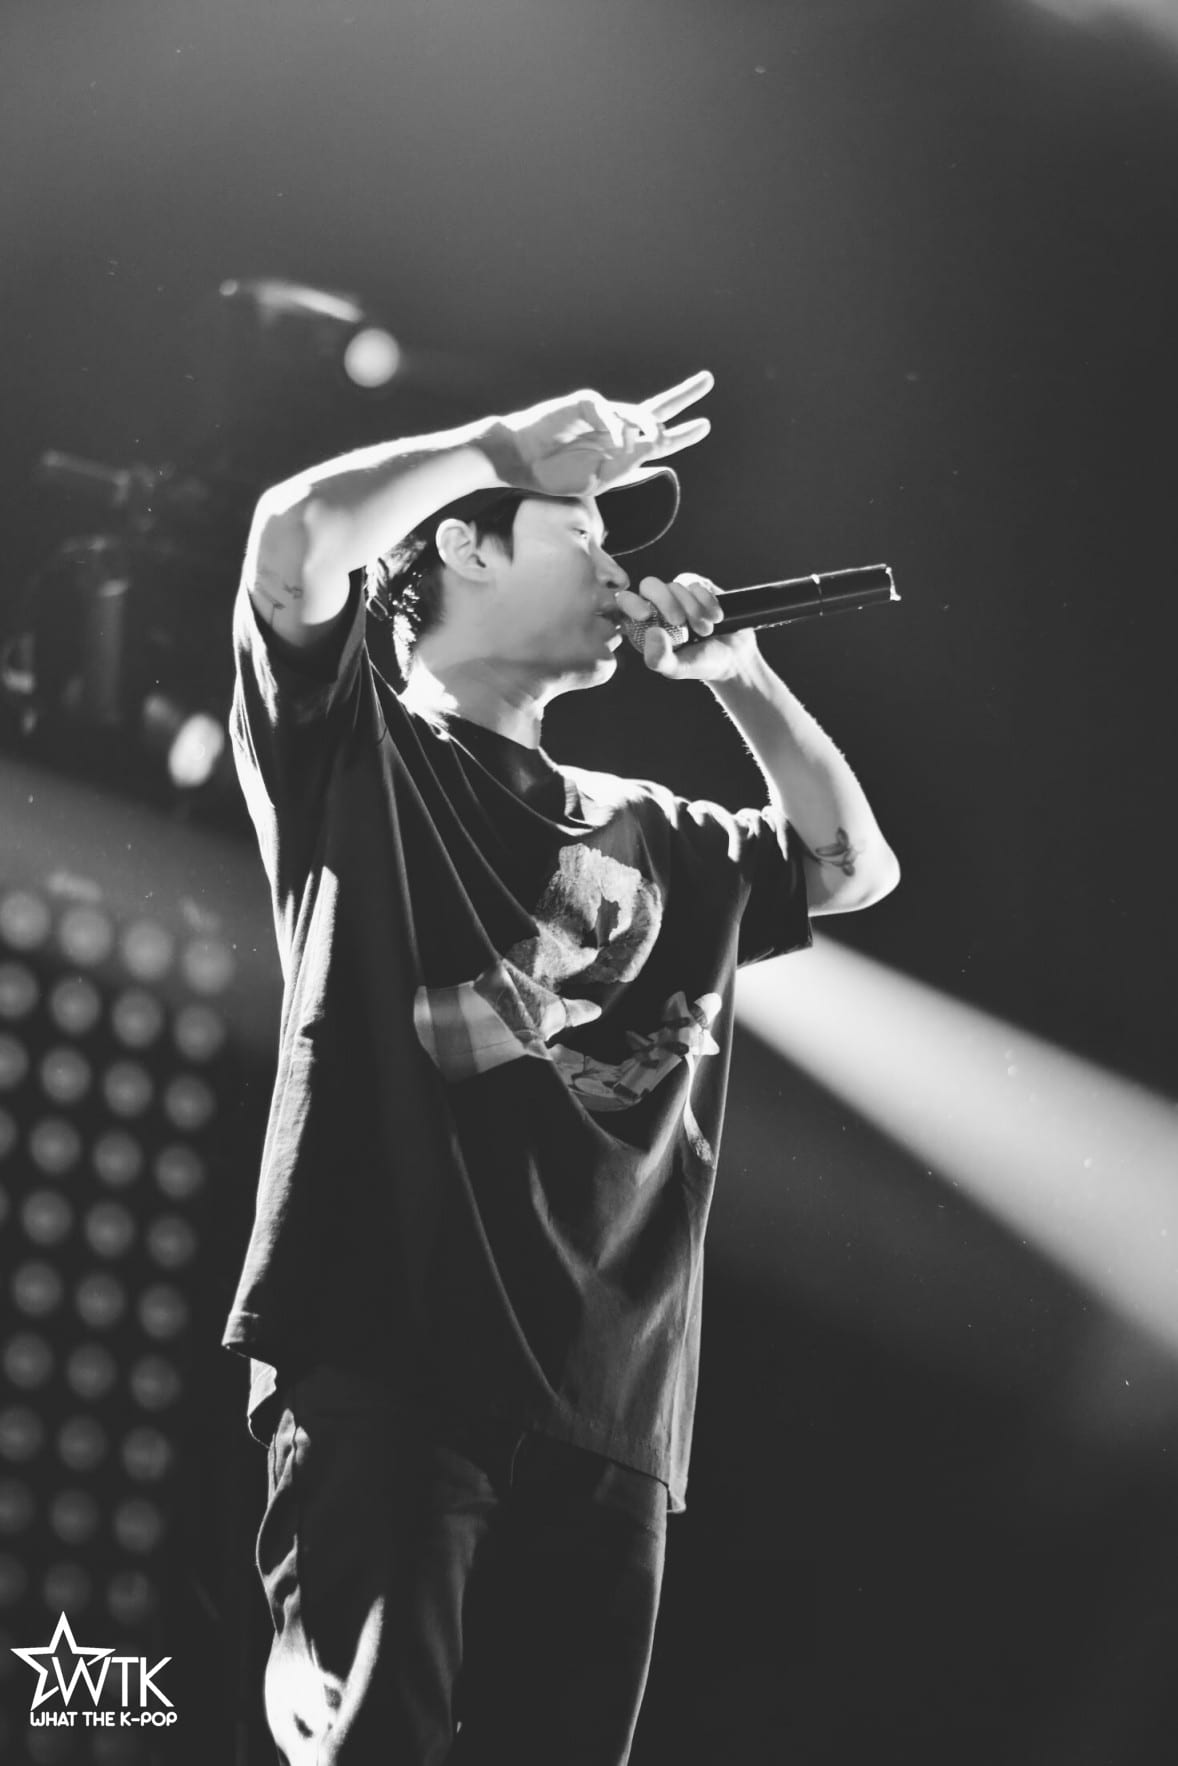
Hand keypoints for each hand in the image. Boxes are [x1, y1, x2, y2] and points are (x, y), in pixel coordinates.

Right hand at [480, 370, 713, 497]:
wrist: (518, 462)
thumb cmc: (552, 475)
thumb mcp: (596, 481)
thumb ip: (625, 467)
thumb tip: (650, 447)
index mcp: (620, 449)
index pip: (657, 439)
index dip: (682, 433)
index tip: (704, 424)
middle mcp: (614, 428)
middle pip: (655, 408)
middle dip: (683, 396)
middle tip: (708, 381)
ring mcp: (599, 414)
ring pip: (634, 412)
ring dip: (647, 425)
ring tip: (654, 435)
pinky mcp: (581, 404)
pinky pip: (607, 411)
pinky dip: (615, 426)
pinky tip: (619, 442)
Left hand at [616, 574, 759, 682]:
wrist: (734, 656)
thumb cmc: (700, 664)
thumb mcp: (677, 669)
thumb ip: (659, 658)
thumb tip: (651, 632)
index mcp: (643, 624)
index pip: (625, 602)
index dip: (631, 602)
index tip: (645, 615)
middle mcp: (657, 606)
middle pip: (649, 585)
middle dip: (666, 602)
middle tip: (681, 622)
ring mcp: (678, 595)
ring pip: (676, 586)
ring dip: (693, 610)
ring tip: (705, 631)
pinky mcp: (698, 588)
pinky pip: (696, 585)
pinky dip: (708, 602)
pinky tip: (716, 618)